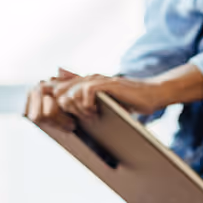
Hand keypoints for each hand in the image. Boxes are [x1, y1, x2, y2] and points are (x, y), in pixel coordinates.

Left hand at [28, 67, 167, 124]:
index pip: (55, 89)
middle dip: (61, 111)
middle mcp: (88, 78)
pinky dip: (86, 105)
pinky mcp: (107, 84)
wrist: (150, 95)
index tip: (61, 122)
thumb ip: (83, 101)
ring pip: (70, 93)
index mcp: (83, 83)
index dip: (52, 106)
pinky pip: (86, 91)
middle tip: (73, 124)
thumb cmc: (126, 102)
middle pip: (58, 92)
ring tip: (88, 117)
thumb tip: (65, 107)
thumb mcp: (100, 104)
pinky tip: (95, 112)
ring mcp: (98, 80)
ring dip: (75, 110)